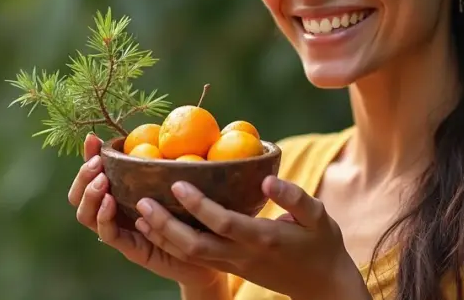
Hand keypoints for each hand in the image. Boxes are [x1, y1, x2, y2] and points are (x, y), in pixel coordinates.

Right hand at [68, 133, 224, 291]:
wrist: (208, 247)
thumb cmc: (191, 209)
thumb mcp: (174, 178)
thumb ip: (161, 158)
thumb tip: (158, 126)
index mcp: (118, 193)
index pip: (91, 174)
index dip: (87, 157)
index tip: (93, 139)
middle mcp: (112, 211)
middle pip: (78, 195)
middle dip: (83, 176)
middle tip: (97, 163)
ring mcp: (118, 230)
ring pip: (86, 215)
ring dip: (89, 196)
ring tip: (102, 181)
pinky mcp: (129, 247)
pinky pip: (108, 234)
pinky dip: (104, 217)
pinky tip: (110, 201)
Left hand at [132, 176, 369, 299]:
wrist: (322, 285)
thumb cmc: (322, 244)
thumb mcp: (318, 216)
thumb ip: (294, 196)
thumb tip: (266, 178)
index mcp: (262, 239)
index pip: (223, 223)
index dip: (198, 205)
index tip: (177, 182)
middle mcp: (243, 255)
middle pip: (195, 245)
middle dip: (165, 225)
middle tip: (143, 201)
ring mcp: (235, 265)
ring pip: (190, 255)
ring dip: (163, 236)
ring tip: (140, 212)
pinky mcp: (231, 268)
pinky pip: (195, 258)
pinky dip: (172, 243)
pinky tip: (157, 227)